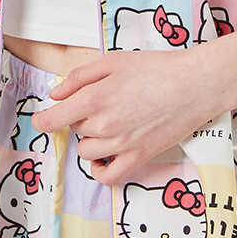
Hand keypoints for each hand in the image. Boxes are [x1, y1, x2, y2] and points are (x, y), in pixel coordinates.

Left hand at [30, 48, 215, 185]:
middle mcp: (104, 125)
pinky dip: (99, 170)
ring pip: (86, 151)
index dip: (42, 120)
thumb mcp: (113, 61)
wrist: (194, 85)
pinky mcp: (138, 158)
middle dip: (80, 117)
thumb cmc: (157, 68)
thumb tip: (56, 95)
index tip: (41, 119)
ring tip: (108, 122)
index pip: (52, 120)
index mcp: (95, 98)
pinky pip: (107, 176)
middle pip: (74, 129)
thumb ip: (80, 77)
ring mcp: (121, 145)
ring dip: (90, 138)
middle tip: (102, 102)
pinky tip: (103, 157)